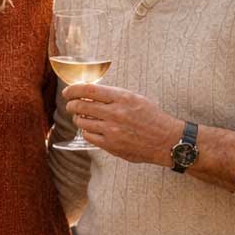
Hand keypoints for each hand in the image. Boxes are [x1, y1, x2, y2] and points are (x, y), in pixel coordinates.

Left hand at [62, 84, 182, 164]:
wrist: (166, 140)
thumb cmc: (152, 118)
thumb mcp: (135, 99)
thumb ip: (113, 96)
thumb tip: (90, 93)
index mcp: (122, 98)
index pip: (89, 90)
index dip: (73, 90)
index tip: (67, 92)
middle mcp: (115, 113)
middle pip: (80, 106)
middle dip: (71, 105)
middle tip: (71, 105)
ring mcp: (112, 130)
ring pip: (81, 121)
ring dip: (78, 118)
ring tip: (82, 117)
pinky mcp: (111, 145)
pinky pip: (88, 135)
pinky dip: (86, 131)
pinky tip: (91, 129)